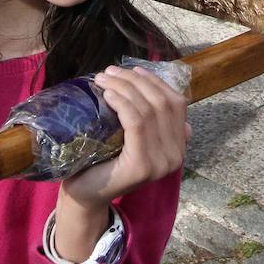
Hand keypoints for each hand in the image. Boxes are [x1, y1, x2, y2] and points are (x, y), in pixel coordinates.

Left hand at [53, 65, 189, 261]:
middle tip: (110, 71)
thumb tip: (150, 83)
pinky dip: (123, 103)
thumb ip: (147, 117)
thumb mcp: (131, 135)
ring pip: (148, 110)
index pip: (176, 104)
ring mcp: (161, 163)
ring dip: (125, 87)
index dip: (156, 81)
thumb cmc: (104, 160)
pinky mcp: (142, 166)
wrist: (85, 195)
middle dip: (136, 81)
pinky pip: (136, 123)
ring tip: (104, 78)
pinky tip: (109, 95)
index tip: (133, 69)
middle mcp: (176, 155)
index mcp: (178, 146)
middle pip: (162, 103)